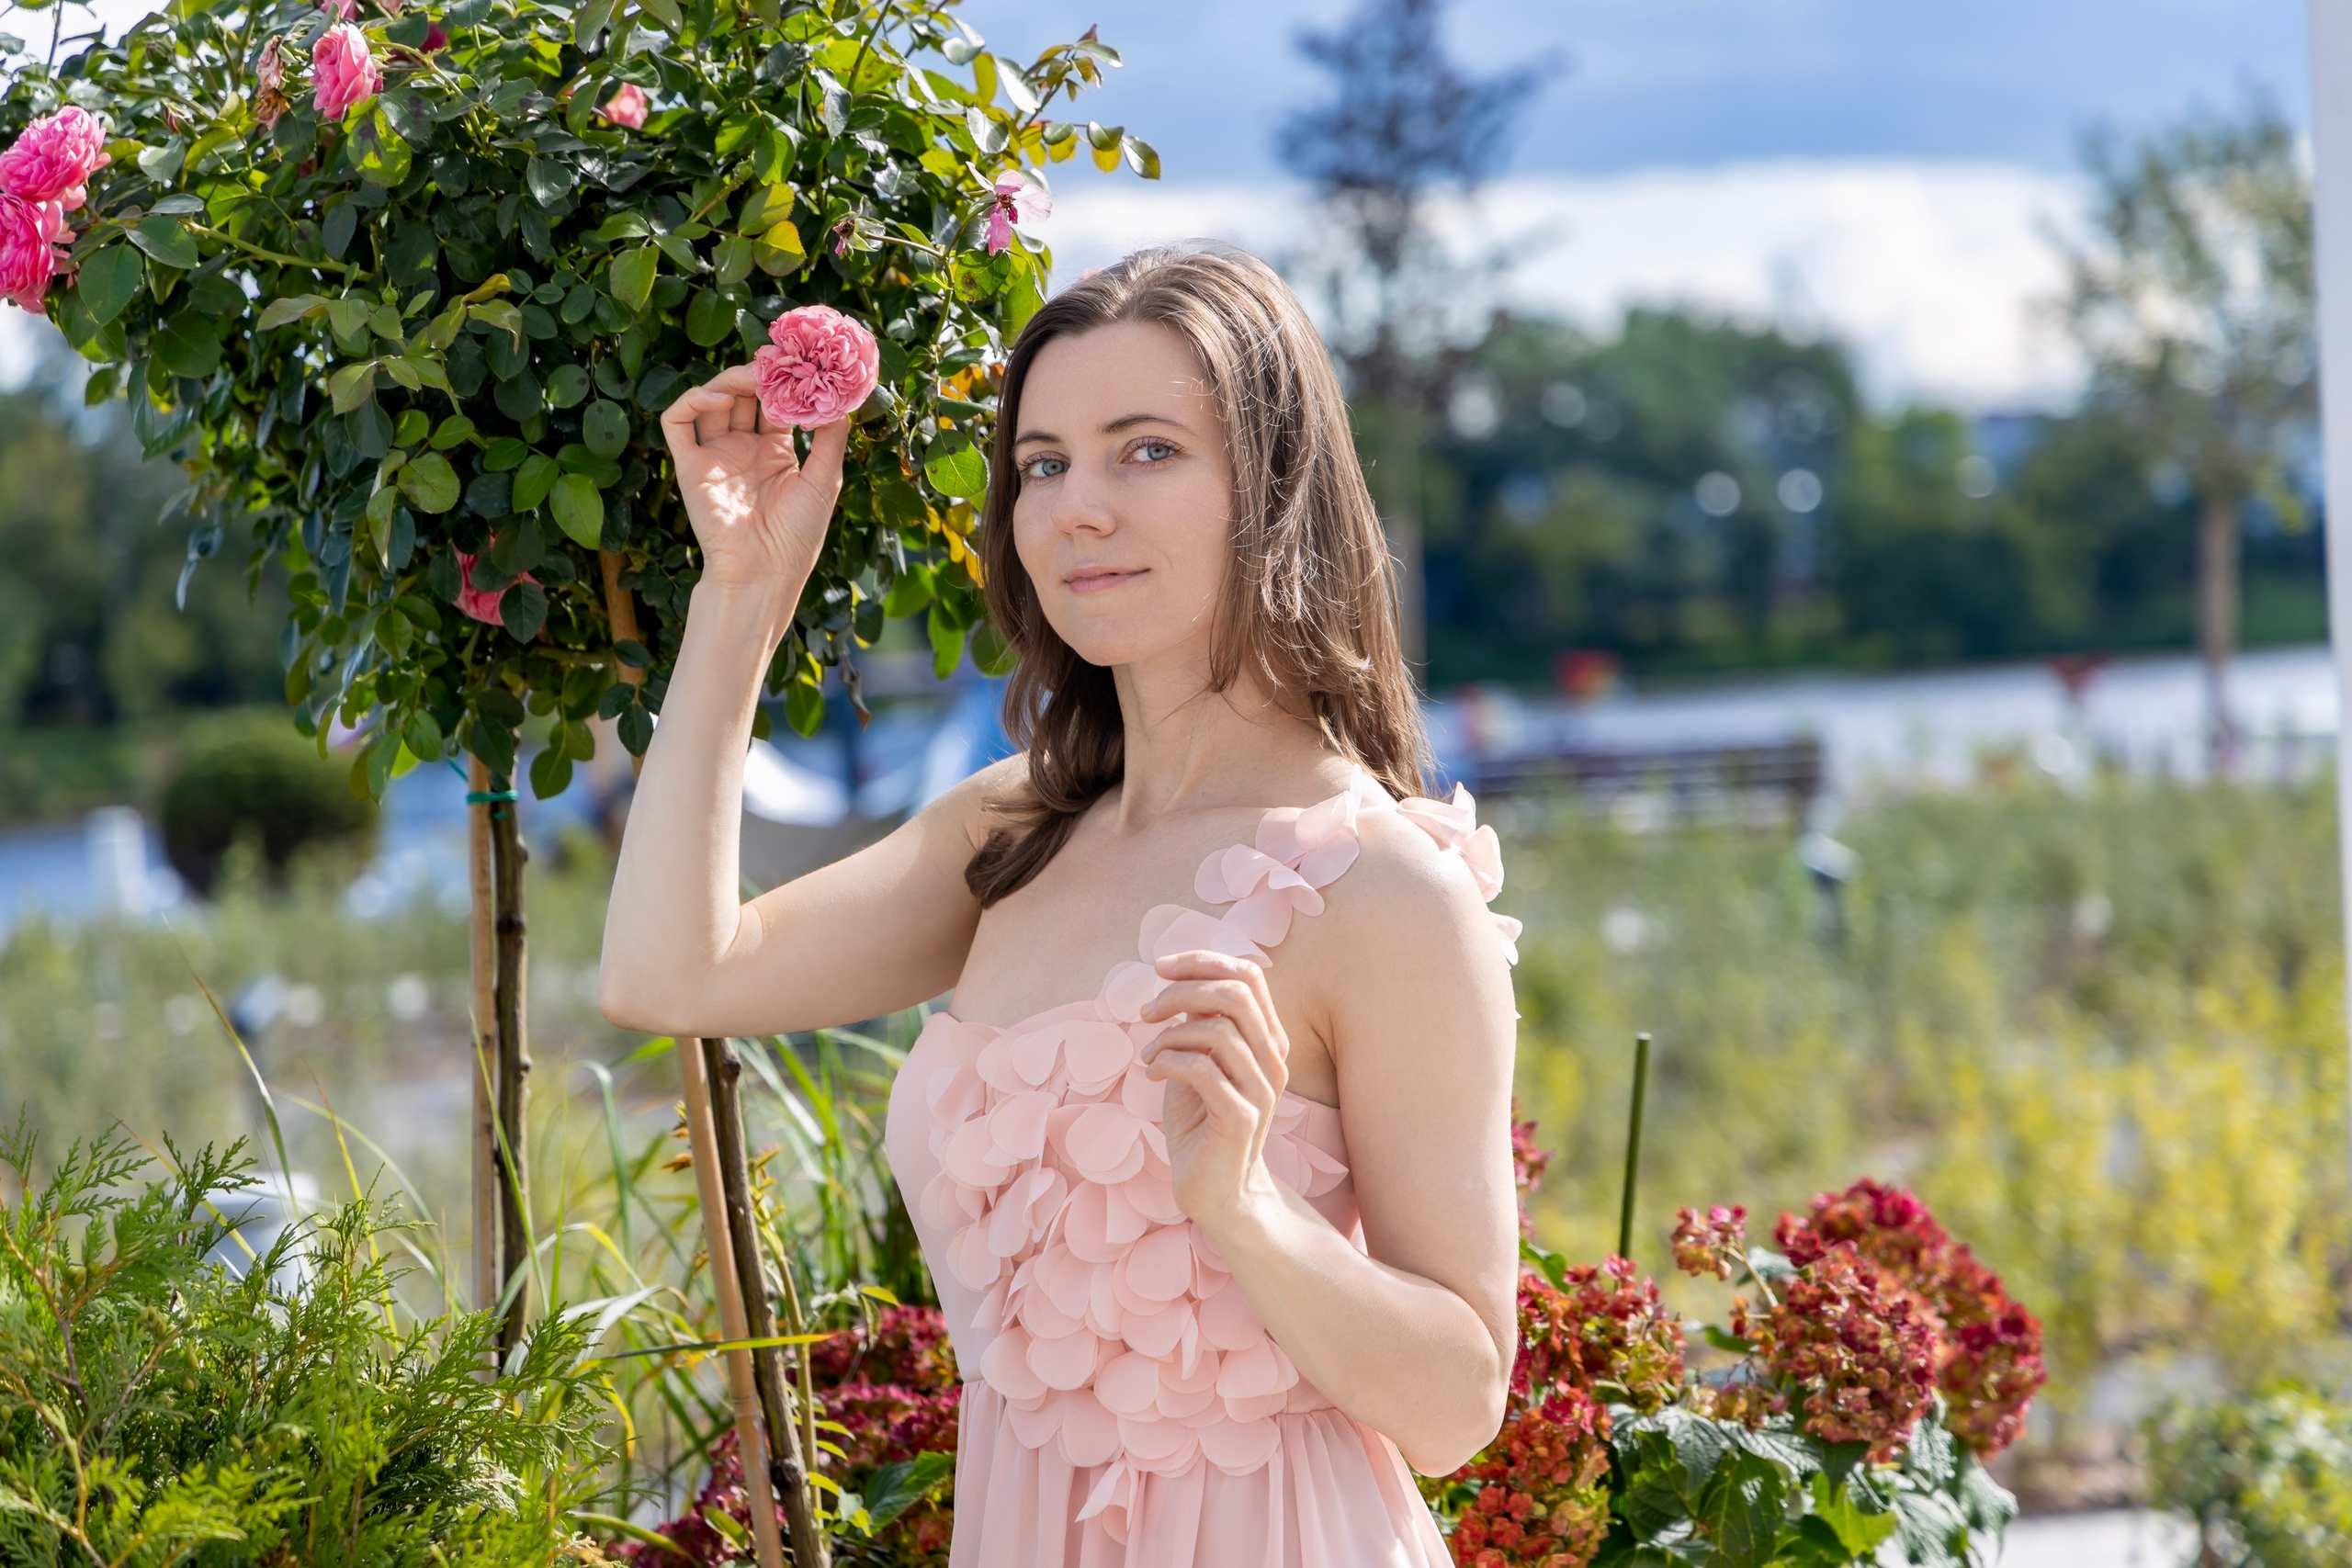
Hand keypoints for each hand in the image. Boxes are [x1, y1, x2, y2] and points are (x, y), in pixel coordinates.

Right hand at [658, 364, 849, 589]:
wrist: (763, 575)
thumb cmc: (797, 537)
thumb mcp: (824, 482)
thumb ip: (831, 439)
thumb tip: (841, 398)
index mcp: (776, 452)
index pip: (776, 403)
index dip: (785, 382)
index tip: (802, 362)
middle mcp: (744, 449)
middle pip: (744, 395)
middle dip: (759, 374)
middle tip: (777, 362)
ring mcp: (716, 455)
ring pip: (713, 399)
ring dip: (730, 380)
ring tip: (753, 376)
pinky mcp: (690, 465)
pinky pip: (678, 422)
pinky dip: (692, 401)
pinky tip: (719, 399)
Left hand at [1138, 951, 1290, 1229]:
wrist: (1216, 1192)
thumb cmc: (1201, 1124)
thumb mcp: (1197, 1064)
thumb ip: (1195, 1027)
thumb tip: (1174, 987)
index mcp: (1266, 1040)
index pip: (1248, 976)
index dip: (1203, 960)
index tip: (1161, 967)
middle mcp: (1272, 1061)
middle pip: (1235, 994)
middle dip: (1181, 992)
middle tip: (1147, 1012)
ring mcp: (1261, 1090)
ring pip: (1218, 1031)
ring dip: (1169, 1035)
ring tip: (1149, 1054)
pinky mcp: (1241, 1119)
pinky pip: (1203, 1071)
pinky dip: (1168, 1062)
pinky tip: (1152, 1073)